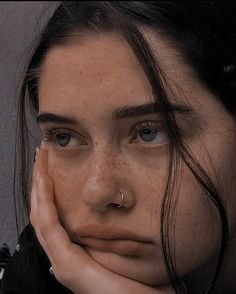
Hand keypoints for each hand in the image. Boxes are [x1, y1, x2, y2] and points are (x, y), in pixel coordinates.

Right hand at [30, 145, 174, 293]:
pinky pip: (49, 224)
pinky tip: (46, 179)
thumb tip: (116, 207)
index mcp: (73, 251)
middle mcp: (62, 255)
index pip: (53, 215)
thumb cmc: (137, 281)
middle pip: (42, 212)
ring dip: (39, 185)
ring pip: (40, 215)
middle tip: (41, 156)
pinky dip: (45, 199)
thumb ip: (111, 232)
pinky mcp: (68, 263)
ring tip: (40, 160)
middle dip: (40, 182)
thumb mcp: (121, 248)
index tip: (51, 165)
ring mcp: (62, 260)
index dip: (48, 190)